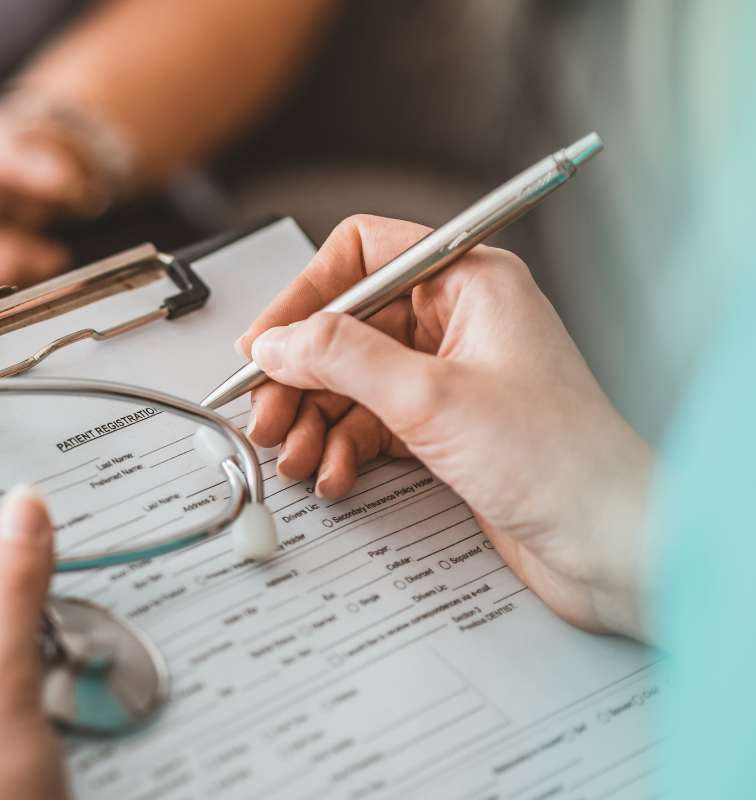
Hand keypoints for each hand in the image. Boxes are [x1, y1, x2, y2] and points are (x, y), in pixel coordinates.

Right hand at [237, 216, 654, 638]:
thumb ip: (342, 359)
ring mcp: (453, 376)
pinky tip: (335, 475)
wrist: (614, 545)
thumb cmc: (563, 462)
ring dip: (315, 419)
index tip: (266, 343)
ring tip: (295, 456)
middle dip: (301, 375)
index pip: (363, 255)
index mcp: (472, 282)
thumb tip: (278, 342)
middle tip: (265, 415)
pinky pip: (371, 423)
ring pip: (352, 380)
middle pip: (347, 327)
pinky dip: (344, 448)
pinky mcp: (447, 427)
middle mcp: (461, 321)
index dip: (306, 297)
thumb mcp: (431, 400)